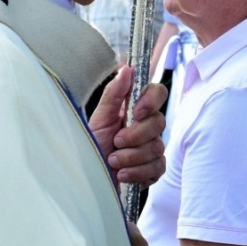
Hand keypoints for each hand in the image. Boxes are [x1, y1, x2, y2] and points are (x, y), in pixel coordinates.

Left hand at [90, 67, 168, 185]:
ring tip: (113, 160)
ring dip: (131, 156)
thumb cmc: (92, 146)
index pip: (158, 93)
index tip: (136, 112)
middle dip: (135, 135)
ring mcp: (153, 148)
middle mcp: (148, 127)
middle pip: (159, 122)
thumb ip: (114, 94)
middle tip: (116, 142)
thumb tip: (127, 69)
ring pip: (156, 147)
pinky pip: (157, 167)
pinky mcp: (154, 169)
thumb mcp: (99, 118)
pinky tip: (122, 174)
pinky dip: (136, 172)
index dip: (152, 101)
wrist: (87, 177)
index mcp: (135, 109)